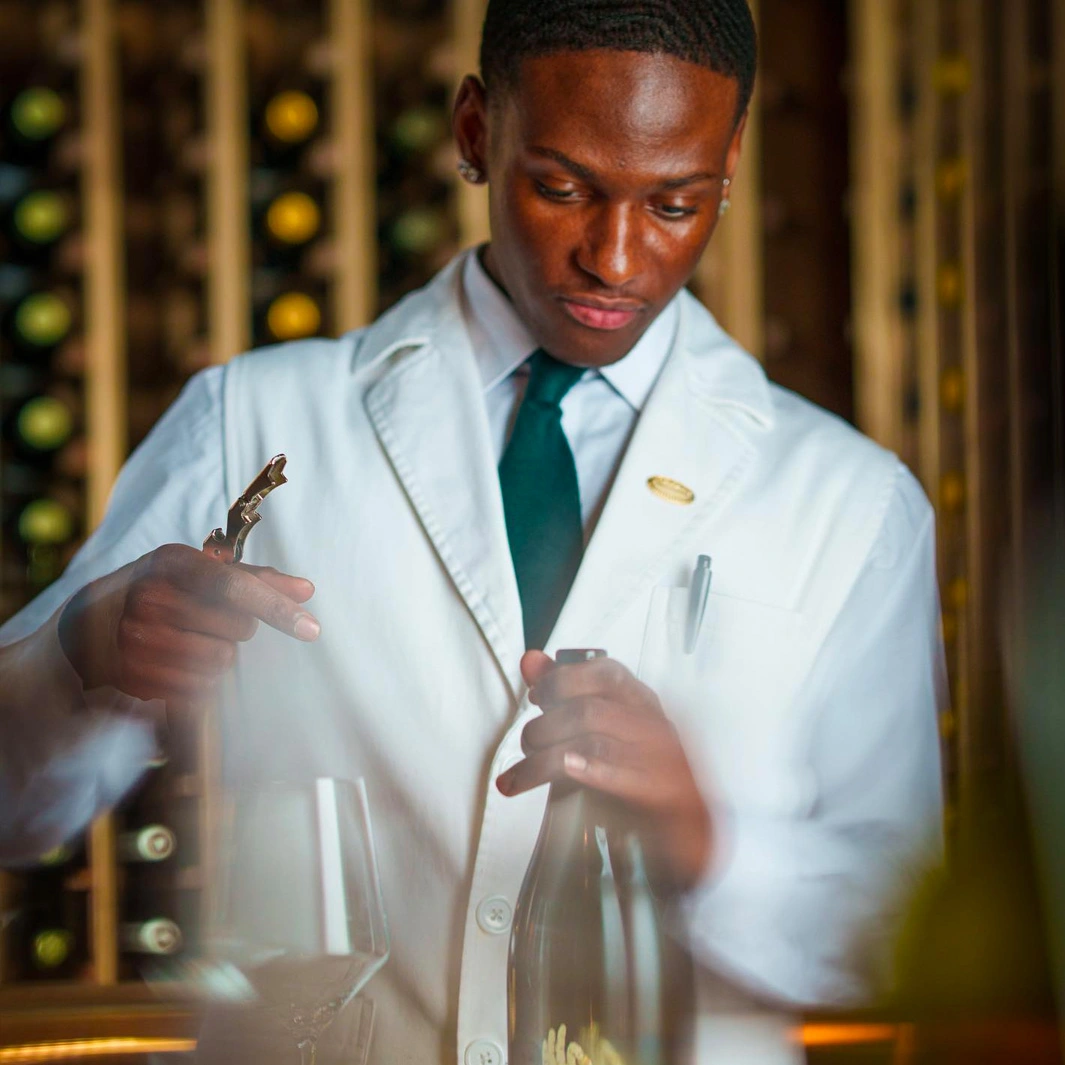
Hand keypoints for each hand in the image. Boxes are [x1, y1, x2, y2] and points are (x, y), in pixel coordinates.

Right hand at [57, 543, 317, 706]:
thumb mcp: (197, 572)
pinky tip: (176, 664)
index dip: (276, 608)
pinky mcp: (130, 678)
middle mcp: (148, 598)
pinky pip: (197, 689)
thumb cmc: (159, 592)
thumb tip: (307, 590)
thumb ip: (253, 579)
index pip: (234, 586)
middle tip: (207, 621)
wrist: (85, 627)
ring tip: (189, 641)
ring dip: (218, 656)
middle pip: (237, 629)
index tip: (311, 629)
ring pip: (221, 661)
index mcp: (170, 562)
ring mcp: (135, 641)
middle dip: (236, 629)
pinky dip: (199, 680)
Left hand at [496, 650, 713, 890]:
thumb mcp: (599, 729)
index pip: (606, 672)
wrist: (690, 832)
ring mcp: (665, 760)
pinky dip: (593, 772)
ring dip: (547, 760)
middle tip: (527, 745)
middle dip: (545, 728)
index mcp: (642, 703)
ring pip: (595, 744)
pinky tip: (569, 771)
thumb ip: (564, 692)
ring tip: (523, 774)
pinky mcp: (666, 797)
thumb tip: (531, 661)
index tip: (535, 696)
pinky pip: (626, 778)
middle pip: (590, 711)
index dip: (563, 679)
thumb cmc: (640, 773)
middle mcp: (655, 725)